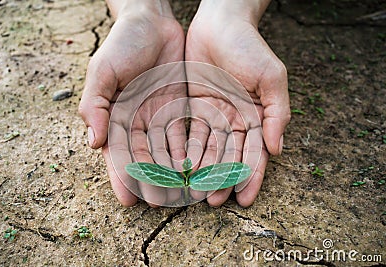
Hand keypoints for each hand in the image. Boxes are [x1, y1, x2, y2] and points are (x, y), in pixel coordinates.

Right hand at [79, 1, 186, 206]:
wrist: (152, 22)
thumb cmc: (122, 44)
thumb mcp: (102, 71)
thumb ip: (96, 105)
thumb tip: (93, 142)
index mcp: (115, 117)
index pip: (117, 153)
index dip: (122, 176)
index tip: (128, 199)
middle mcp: (137, 122)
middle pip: (143, 158)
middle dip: (150, 181)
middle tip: (158, 202)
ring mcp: (158, 117)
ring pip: (164, 152)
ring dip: (171, 173)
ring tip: (179, 194)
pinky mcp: (178, 109)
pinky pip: (183, 135)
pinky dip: (188, 152)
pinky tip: (194, 169)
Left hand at [185, 0, 290, 206]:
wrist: (220, 22)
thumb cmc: (250, 47)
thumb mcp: (271, 77)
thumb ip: (276, 112)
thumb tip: (277, 149)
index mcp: (257, 116)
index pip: (255, 153)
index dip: (250, 176)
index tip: (244, 199)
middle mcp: (236, 120)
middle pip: (229, 157)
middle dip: (222, 179)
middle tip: (212, 201)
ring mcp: (215, 114)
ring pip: (209, 149)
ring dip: (203, 171)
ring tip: (194, 192)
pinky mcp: (194, 106)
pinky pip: (190, 133)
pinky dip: (186, 151)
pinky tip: (180, 168)